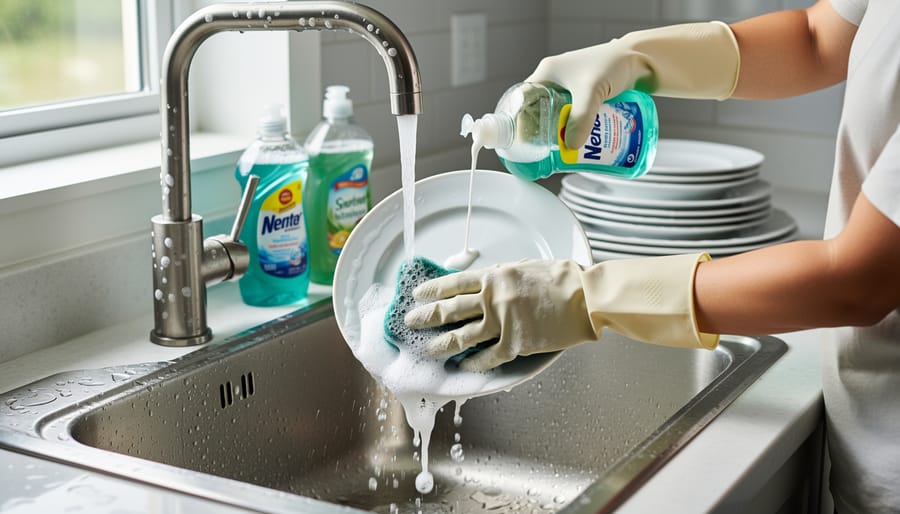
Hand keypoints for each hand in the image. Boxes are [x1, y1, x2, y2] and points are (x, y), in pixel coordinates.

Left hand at [404, 260, 598, 371]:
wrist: (585, 296)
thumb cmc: (562, 278)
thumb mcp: (525, 267)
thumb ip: (502, 277)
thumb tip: (486, 285)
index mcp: (495, 276)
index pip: (454, 284)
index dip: (433, 290)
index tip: (418, 294)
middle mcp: (493, 298)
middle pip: (450, 310)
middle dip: (427, 317)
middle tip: (411, 322)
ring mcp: (503, 322)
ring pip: (463, 337)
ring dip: (443, 344)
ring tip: (429, 350)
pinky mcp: (516, 343)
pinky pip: (488, 357)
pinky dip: (474, 363)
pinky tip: (465, 366)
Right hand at [526, 22, 739, 148]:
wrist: (643, 60)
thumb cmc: (614, 65)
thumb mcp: (592, 93)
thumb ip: (581, 119)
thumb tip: (571, 147)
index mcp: (548, 73)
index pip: (524, 99)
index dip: (521, 120)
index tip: (524, 140)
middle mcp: (556, 80)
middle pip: (540, 111)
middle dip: (542, 131)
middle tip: (544, 150)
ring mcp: (572, 89)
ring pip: (558, 116)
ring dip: (560, 132)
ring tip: (562, 149)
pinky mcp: (587, 97)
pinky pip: (574, 116)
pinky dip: (575, 129)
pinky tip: (579, 142)